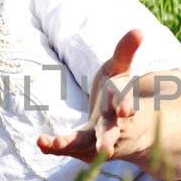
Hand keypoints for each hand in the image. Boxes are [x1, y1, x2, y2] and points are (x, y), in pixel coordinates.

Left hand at [36, 28, 153, 164]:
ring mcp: (98, 141)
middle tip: (105, 150)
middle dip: (107, 140)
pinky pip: (69, 149)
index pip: (125, 104)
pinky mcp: (84, 150)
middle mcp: (113, 127)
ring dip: (72, 145)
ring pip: (87, 146)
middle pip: (110, 134)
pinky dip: (55, 147)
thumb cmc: (120, 95)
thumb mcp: (121, 71)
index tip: (125, 110)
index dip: (125, 105)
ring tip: (57, 143)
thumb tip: (139, 30)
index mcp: (123, 105)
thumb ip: (125, 52)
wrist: (128, 131)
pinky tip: (40, 142)